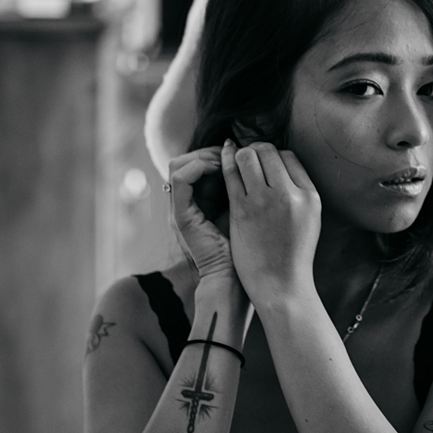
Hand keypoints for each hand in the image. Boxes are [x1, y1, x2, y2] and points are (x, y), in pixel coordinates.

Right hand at [167, 145, 233, 279]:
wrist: (233, 280)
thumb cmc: (245, 249)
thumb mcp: (243, 211)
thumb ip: (241, 190)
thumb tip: (253, 162)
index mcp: (197, 203)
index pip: (196, 164)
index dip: (215, 154)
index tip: (239, 154)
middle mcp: (185, 204)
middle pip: (185, 161)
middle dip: (210, 152)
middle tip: (233, 153)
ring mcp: (180, 210)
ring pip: (179, 165)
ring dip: (204, 157)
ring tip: (227, 160)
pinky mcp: (181, 216)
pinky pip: (181, 179)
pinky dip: (199, 167)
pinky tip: (220, 169)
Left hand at [220, 140, 320, 303]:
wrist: (281, 285)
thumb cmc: (294, 254)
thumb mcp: (310, 218)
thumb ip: (300, 192)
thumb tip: (282, 167)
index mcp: (310, 195)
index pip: (290, 156)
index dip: (274, 155)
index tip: (266, 161)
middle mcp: (290, 194)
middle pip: (268, 151)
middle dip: (256, 149)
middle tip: (248, 155)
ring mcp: (264, 201)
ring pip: (247, 157)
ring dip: (240, 154)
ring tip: (237, 158)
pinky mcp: (242, 210)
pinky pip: (231, 174)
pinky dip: (226, 161)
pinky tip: (223, 158)